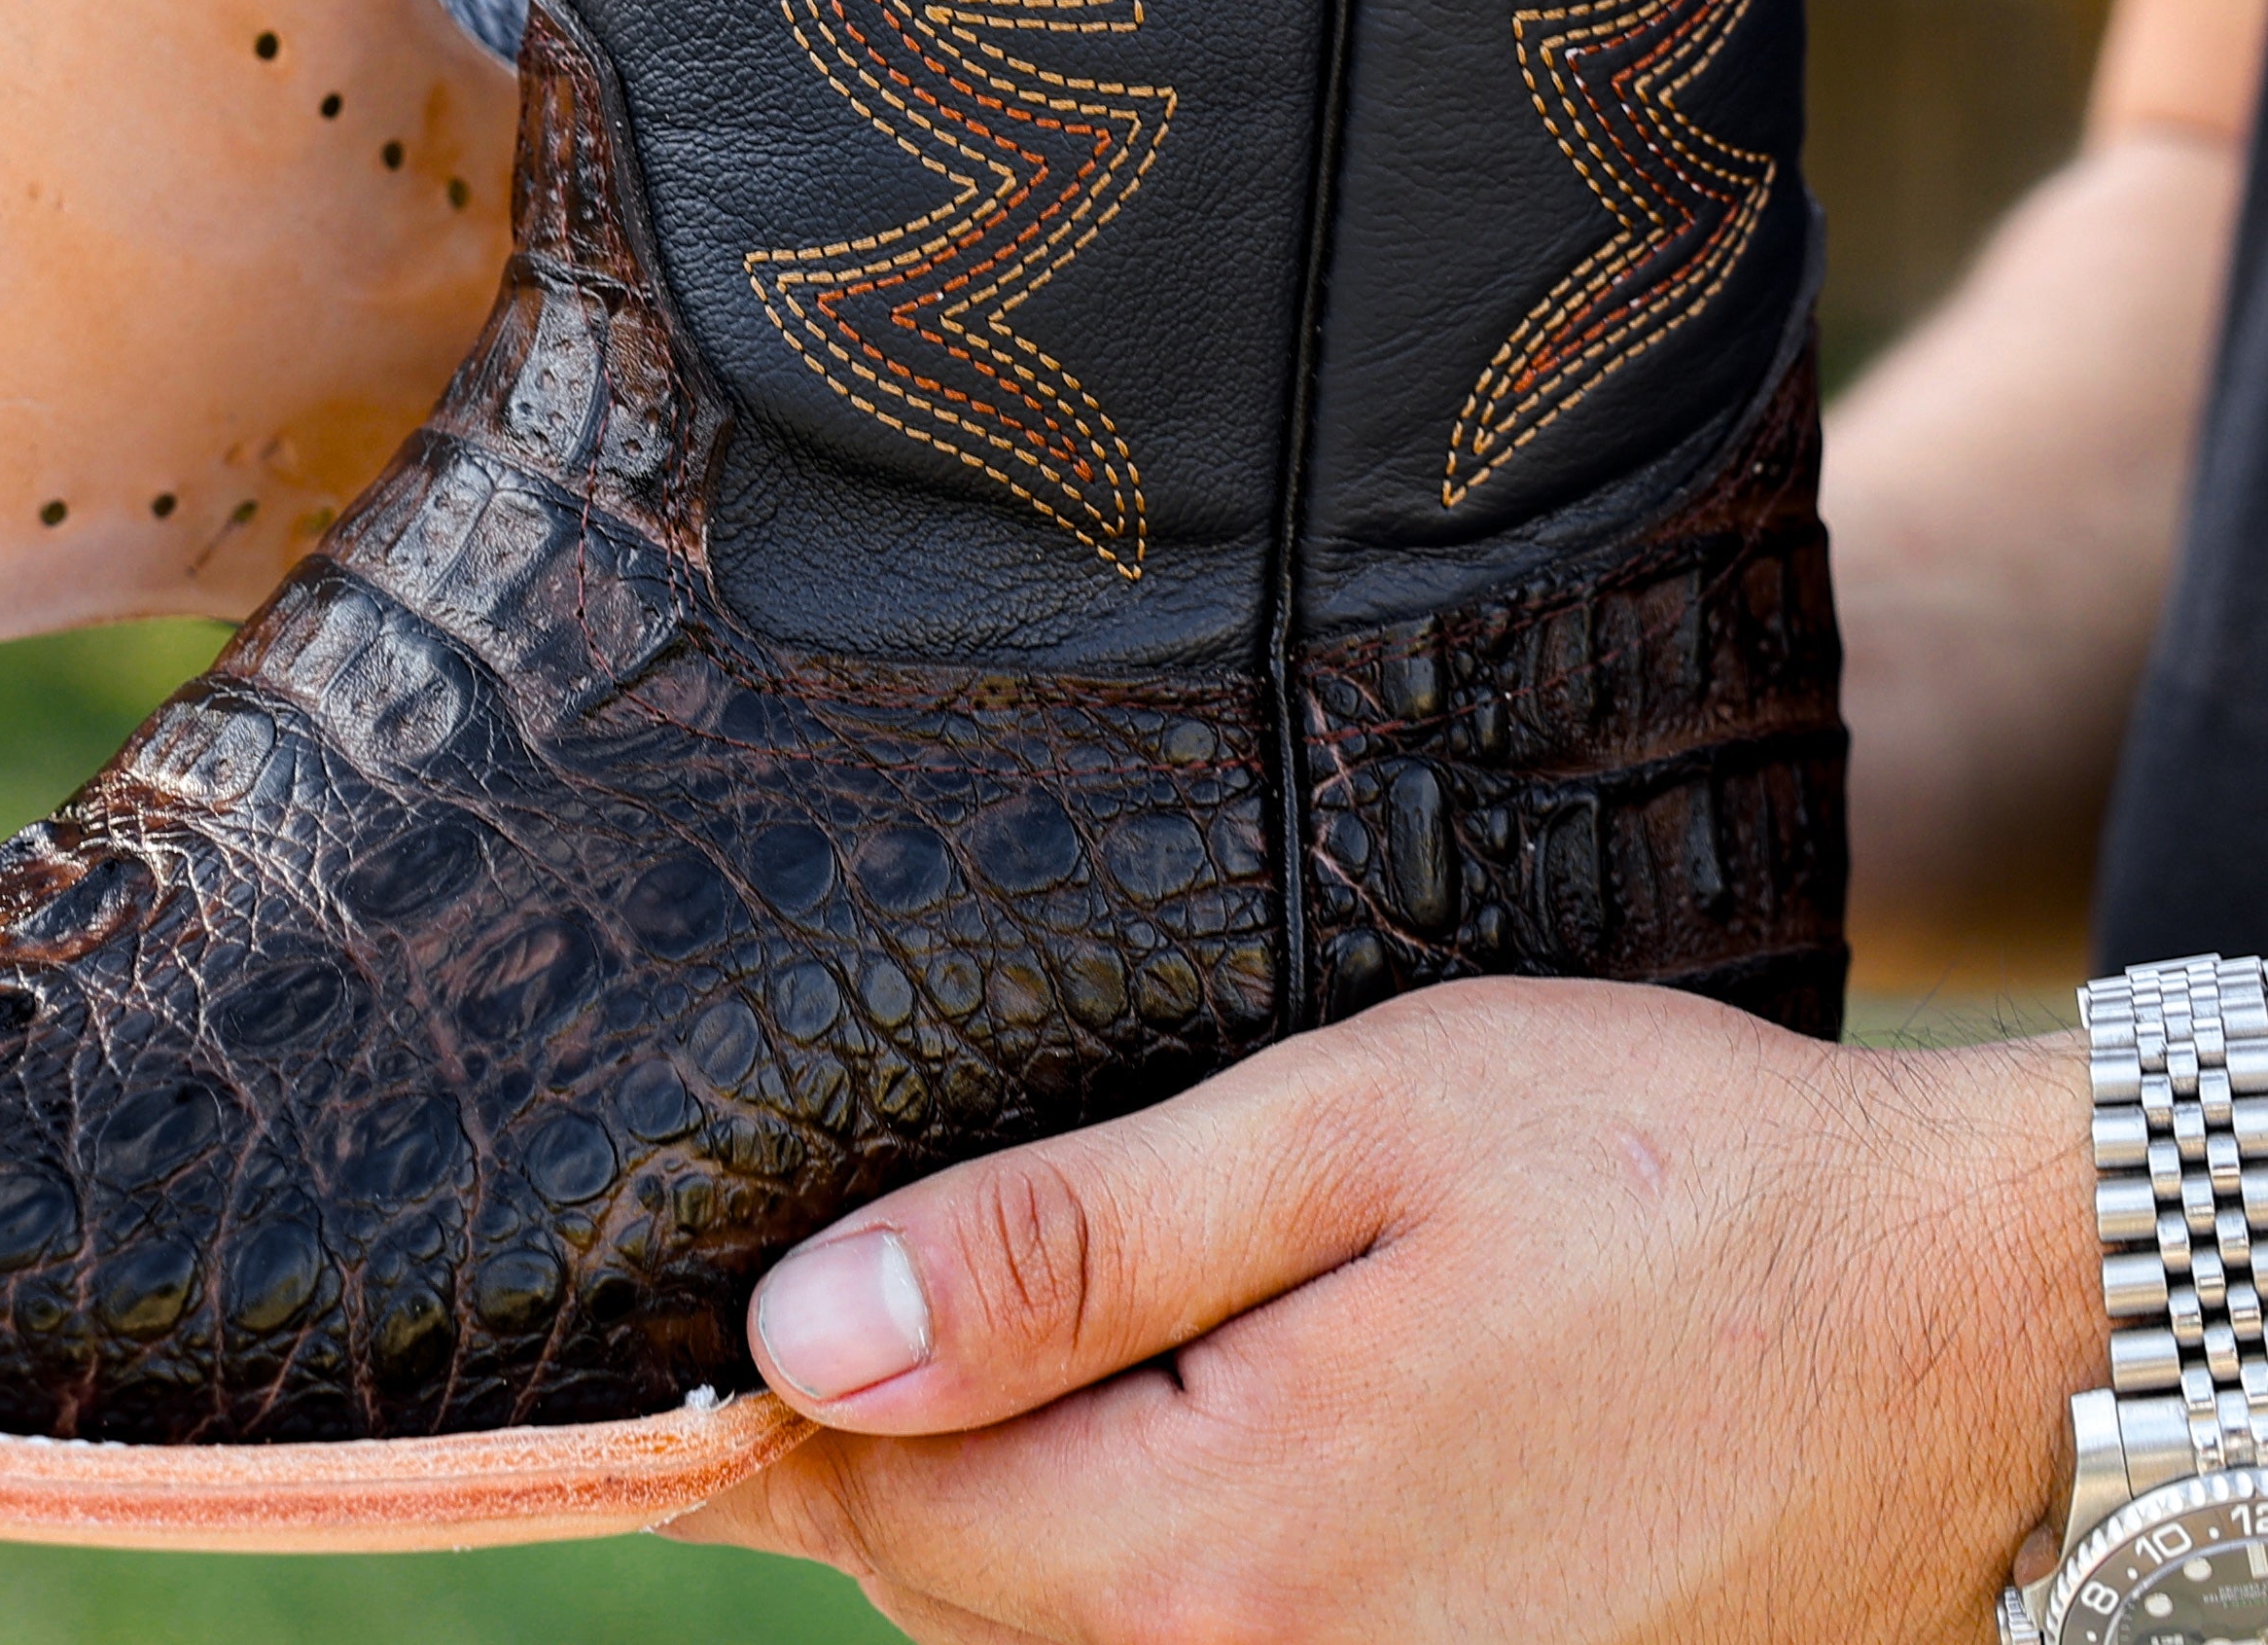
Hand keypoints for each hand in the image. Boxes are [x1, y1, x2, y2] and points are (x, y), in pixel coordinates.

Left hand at [675, 979, 2092, 1644]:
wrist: (1968, 1329)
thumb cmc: (1660, 1180)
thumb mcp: (1343, 1133)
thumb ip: (1061, 1248)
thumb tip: (801, 1336)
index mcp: (1230, 1545)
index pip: (876, 1506)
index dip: (791, 1386)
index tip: (762, 1278)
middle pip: (959, 1601)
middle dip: (911, 1446)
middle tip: (940, 1263)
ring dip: (1032, 1517)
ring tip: (1085, 1335)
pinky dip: (1163, 1575)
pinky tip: (1219, 1438)